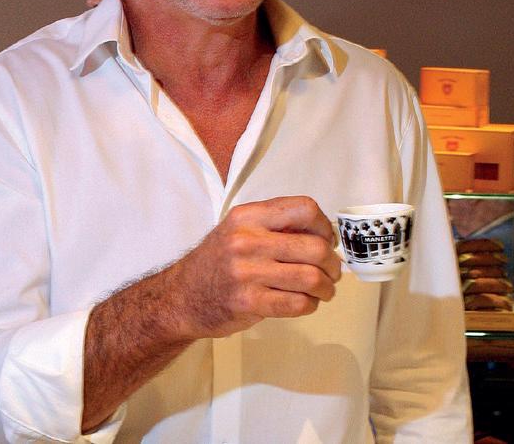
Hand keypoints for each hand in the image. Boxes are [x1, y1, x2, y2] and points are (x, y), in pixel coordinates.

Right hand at [166, 195, 341, 338]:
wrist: (181, 297)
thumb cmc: (216, 263)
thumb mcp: (238, 231)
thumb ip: (274, 227)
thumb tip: (323, 235)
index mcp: (247, 217)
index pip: (303, 209)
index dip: (324, 226)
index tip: (327, 239)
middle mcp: (246, 241)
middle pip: (314, 248)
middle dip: (333, 263)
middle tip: (333, 271)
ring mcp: (247, 273)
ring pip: (310, 278)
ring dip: (326, 287)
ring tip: (324, 289)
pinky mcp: (249, 303)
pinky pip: (297, 304)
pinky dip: (310, 304)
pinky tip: (306, 302)